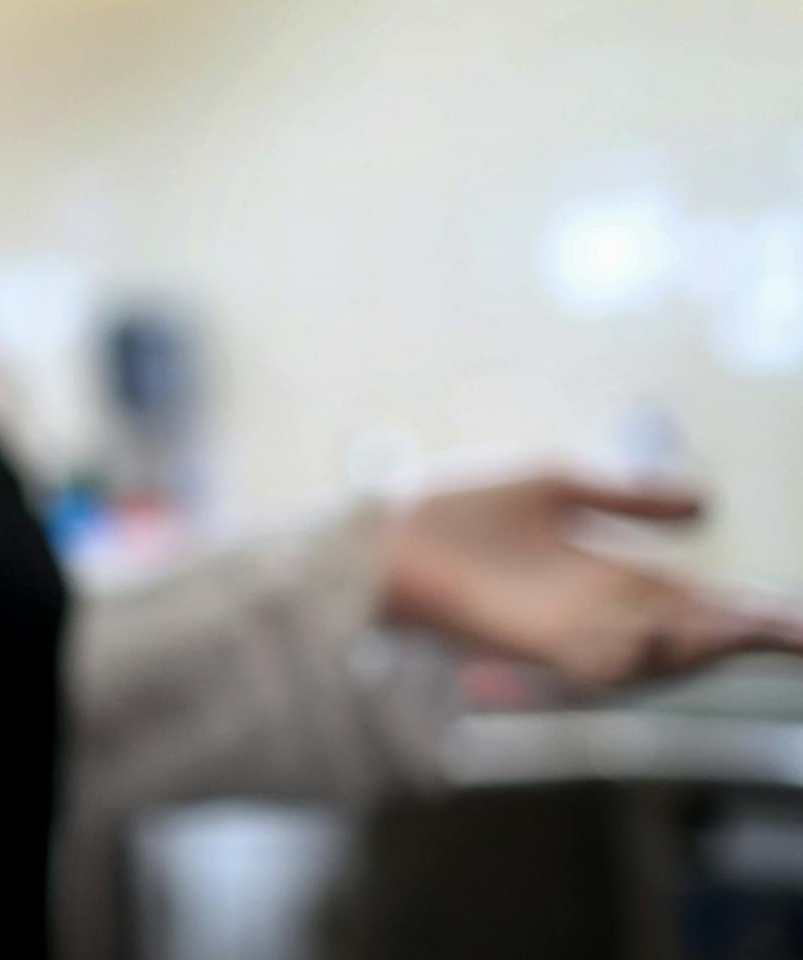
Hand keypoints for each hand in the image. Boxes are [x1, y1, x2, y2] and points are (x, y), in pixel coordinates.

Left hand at [378, 473, 802, 688]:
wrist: (388, 531)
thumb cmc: (465, 506)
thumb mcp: (560, 484)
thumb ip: (630, 496)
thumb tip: (710, 503)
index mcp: (617, 575)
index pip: (705, 599)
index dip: (758, 610)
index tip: (802, 619)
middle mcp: (605, 613)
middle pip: (697, 633)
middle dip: (750, 633)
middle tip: (797, 631)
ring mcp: (573, 634)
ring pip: (657, 655)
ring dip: (701, 643)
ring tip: (738, 624)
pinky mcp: (532, 647)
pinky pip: (596, 664)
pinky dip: (630, 653)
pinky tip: (655, 630)